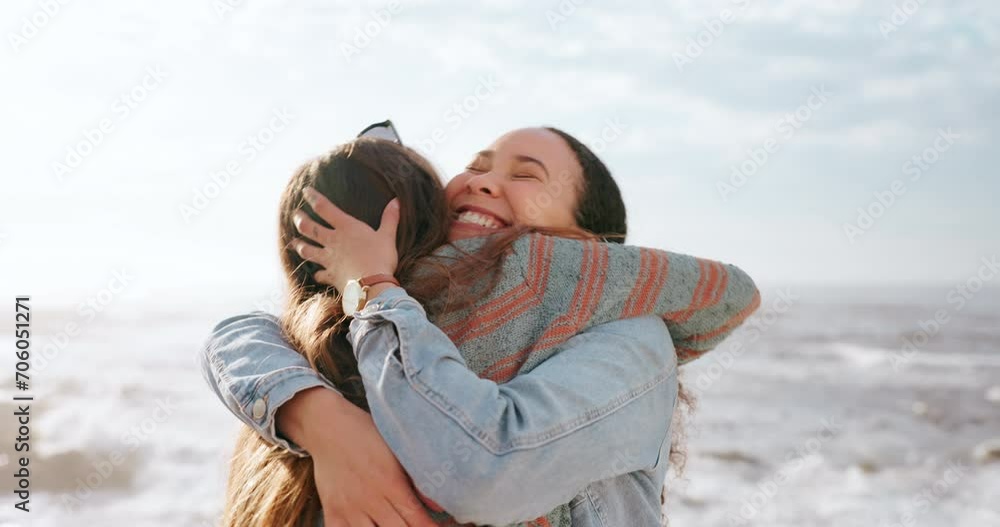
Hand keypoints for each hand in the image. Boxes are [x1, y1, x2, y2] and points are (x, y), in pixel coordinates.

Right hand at [279, 387, 436, 526]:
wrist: (328, 426)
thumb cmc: (366, 434)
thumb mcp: (397, 449)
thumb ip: (417, 480)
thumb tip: (439, 506)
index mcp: (390, 482)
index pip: (416, 518)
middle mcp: (370, 499)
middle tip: (417, 526)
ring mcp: (349, 508)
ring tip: (393, 524)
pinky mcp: (331, 511)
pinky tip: (368, 526)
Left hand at [293, 187, 399, 290]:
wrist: (373, 285)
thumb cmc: (380, 258)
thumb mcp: (388, 236)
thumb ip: (390, 218)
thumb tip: (397, 201)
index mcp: (346, 227)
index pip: (324, 208)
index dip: (313, 198)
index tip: (306, 191)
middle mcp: (333, 241)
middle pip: (309, 228)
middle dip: (300, 220)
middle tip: (296, 215)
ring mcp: (329, 259)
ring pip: (307, 250)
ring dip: (300, 246)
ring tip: (294, 242)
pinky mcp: (331, 275)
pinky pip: (319, 274)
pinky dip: (317, 274)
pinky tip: (317, 274)